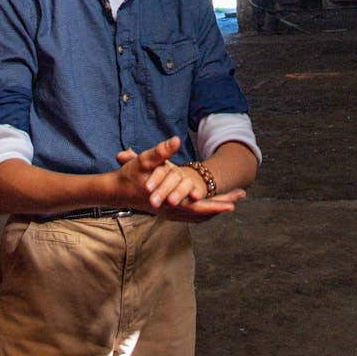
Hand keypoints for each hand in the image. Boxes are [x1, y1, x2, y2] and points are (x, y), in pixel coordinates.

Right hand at [115, 139, 245, 222]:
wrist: (115, 191)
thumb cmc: (129, 176)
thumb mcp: (143, 160)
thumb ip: (160, 151)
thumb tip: (175, 139)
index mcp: (169, 203)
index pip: (199, 207)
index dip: (217, 204)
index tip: (234, 202)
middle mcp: (172, 211)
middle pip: (204, 213)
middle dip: (223, 204)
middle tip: (241, 195)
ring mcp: (170, 213)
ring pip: (199, 216)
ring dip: (216, 208)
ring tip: (232, 199)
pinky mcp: (168, 211)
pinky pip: (191, 215)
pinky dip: (204, 211)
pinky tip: (211, 204)